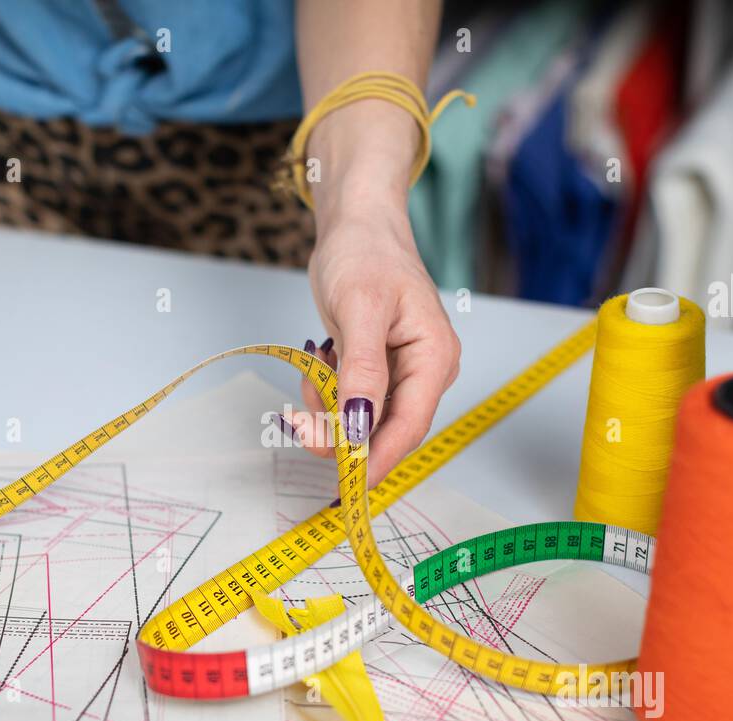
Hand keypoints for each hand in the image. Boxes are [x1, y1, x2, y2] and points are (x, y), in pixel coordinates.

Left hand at [298, 197, 460, 488]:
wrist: (356, 223)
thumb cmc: (365, 253)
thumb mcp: (359, 309)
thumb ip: (362, 371)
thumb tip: (360, 426)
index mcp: (434, 357)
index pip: (408, 425)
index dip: (376, 458)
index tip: (345, 484)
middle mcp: (424, 371)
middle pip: (385, 429)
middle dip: (341, 433)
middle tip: (298, 425)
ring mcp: (401, 373)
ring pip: (363, 419)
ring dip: (329, 410)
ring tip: (312, 369)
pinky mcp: (378, 370)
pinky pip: (351, 401)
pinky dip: (327, 395)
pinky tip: (318, 365)